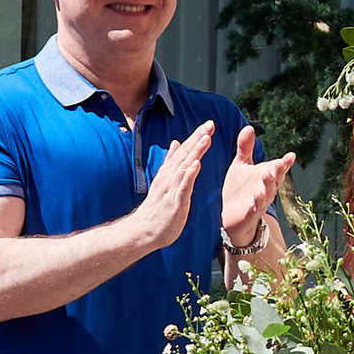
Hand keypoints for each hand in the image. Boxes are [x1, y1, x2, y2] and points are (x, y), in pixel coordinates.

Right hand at [127, 121, 215, 256]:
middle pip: (185, 154)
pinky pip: (182, 187)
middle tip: (210, 124)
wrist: (144, 230)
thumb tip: (176, 142)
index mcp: (169, 172)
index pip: (184, 151)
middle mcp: (169, 177)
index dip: (196, 136)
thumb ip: (171, 161)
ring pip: (184, 167)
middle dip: (197, 138)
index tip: (208, 123)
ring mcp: (171, 189)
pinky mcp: (174, 202)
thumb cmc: (157, 207)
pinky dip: (189, 175)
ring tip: (205, 138)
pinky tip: (196, 165)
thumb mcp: (164, 180)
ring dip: (195, 152)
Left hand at [220, 123, 295, 253]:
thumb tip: (249, 127)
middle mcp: (267, 189)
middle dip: (278, 172)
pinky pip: (254, 209)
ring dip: (268, 185)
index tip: (291, 155)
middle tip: (279, 163)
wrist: (231, 215)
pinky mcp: (249, 213)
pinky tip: (254, 199)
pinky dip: (255, 205)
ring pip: (267, 194)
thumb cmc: (239, 188)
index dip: (286, 163)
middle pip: (275, 180)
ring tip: (266, 175)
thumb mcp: (241, 165)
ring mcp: (260, 202)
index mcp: (267, 176)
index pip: (279, 168)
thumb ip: (245, 148)